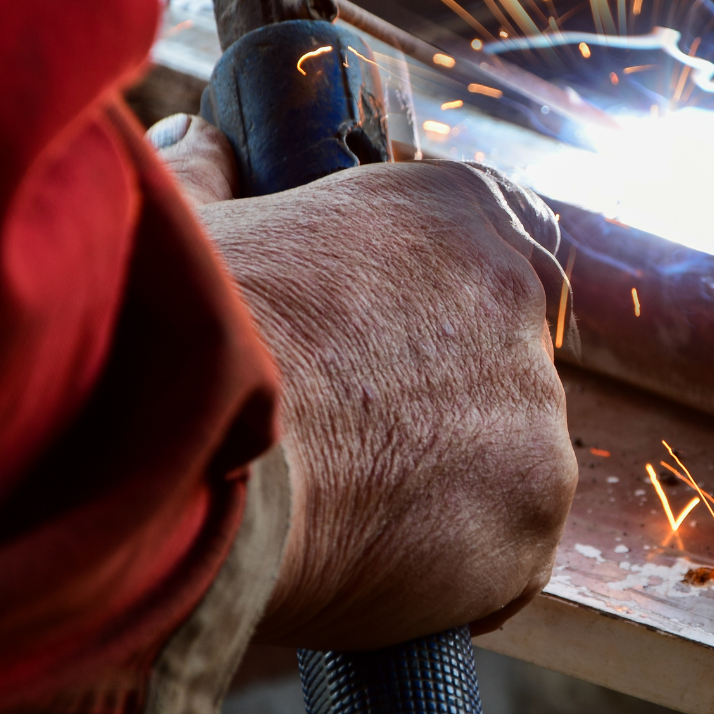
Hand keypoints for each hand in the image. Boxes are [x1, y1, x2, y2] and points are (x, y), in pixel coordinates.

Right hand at [146, 114, 575, 648]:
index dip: (445, 305)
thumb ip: (213, 172)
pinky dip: (452, 576)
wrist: (182, 442)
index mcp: (453, 207)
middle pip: (501, 363)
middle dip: (438, 406)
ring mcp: (537, 407)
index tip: (394, 349)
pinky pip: (507, 557)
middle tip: (348, 443)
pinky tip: (372, 571)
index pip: (496, 244)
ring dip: (441, 492)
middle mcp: (518, 295)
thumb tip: (199, 137)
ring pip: (504, 463)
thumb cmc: (177, 324)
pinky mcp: (534, 511)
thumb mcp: (191, 219)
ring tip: (341, 514)